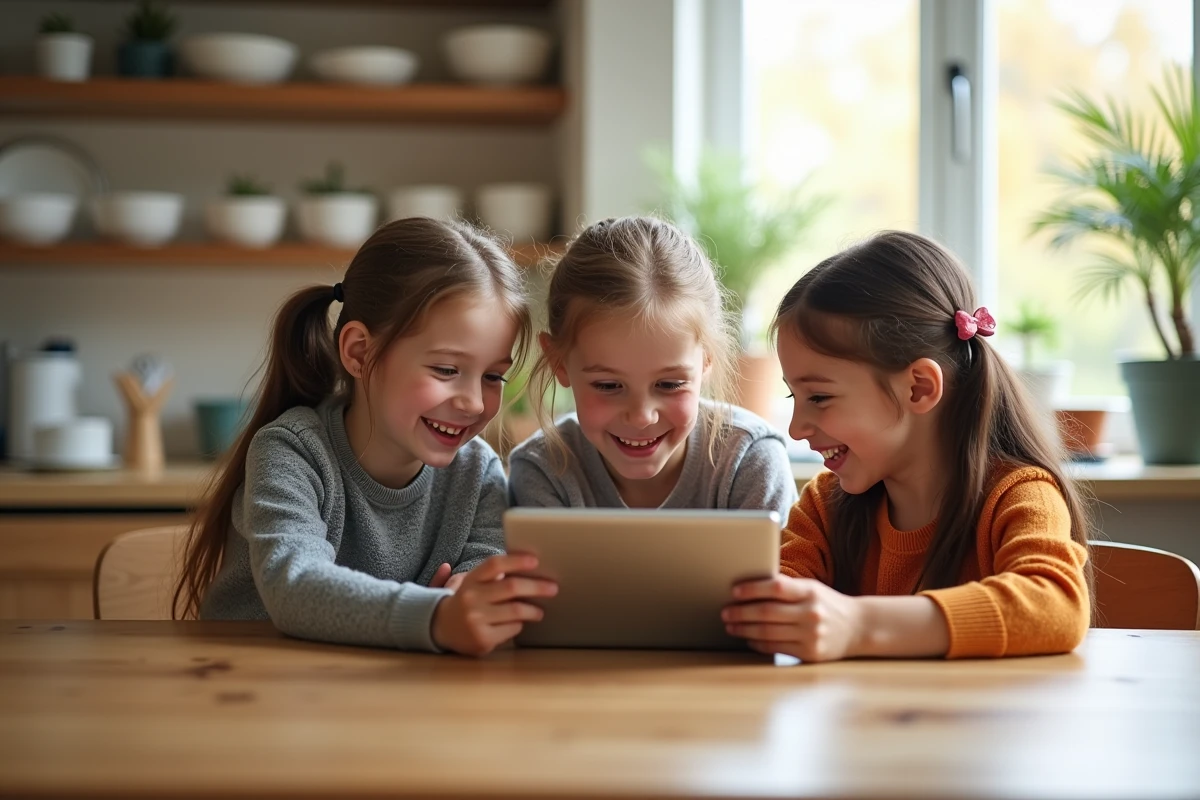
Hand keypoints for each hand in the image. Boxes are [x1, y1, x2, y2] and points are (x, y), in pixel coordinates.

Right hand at [431, 554, 557, 656]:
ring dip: (533, 610)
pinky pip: (511, 629)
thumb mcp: (474, 583)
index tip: (535, 561)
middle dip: (537, 587)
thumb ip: (495, 575)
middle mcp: (471, 598)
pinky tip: (518, 624)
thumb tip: (531, 569)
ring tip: (540, 611)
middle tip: (553, 588)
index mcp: (471, 580)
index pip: (494, 565)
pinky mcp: (482, 639)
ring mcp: (475, 619)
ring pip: (515, 611)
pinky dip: (518, 625)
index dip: (516, 560)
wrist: (440, 627)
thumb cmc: (467, 601)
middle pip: (511, 587)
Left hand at [723, 575, 864, 661]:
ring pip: (768, 632)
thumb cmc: (827, 604)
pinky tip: (748, 639)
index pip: (776, 587)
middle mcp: (811, 613)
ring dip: (744, 629)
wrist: (859, 627)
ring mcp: (811, 635)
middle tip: (725, 612)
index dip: (752, 589)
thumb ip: (786, 587)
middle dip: (741, 612)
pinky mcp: (809, 653)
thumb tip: (749, 586)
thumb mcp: (812, 589)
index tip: (734, 591)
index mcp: (810, 591)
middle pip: (767, 612)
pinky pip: (776, 648)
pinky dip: (758, 643)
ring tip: (731, 626)